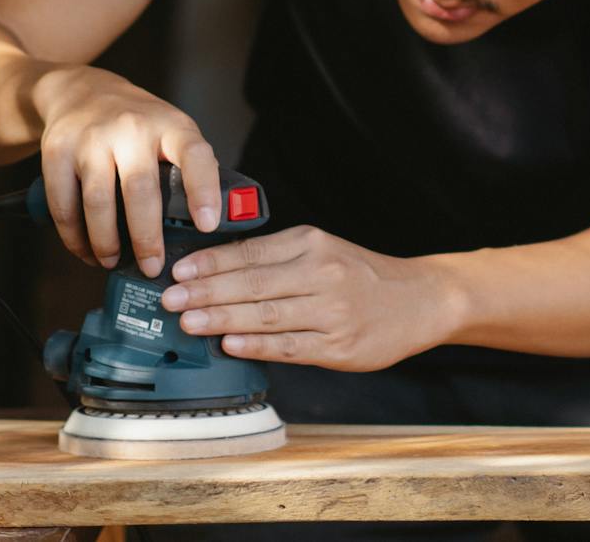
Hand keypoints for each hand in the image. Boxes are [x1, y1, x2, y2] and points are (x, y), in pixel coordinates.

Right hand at [30, 64, 221, 273]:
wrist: (80, 91)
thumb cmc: (137, 123)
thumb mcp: (171, 130)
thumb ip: (189, 168)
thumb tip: (213, 225)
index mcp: (170, 126)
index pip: (195, 155)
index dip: (204, 191)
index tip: (207, 226)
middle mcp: (131, 128)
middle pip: (140, 190)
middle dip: (147, 237)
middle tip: (152, 267)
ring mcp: (91, 138)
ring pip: (98, 202)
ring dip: (106, 242)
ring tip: (113, 262)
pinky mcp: (57, 150)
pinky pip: (63, 204)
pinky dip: (74, 236)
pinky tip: (85, 250)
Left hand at [159, 226, 463, 370]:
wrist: (419, 300)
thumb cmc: (361, 275)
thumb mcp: (323, 249)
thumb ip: (277, 258)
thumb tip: (216, 270)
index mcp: (311, 243)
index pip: (250, 252)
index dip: (210, 263)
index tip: (178, 270)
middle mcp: (321, 273)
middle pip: (253, 283)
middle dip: (205, 292)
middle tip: (170, 299)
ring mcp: (331, 311)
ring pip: (266, 315)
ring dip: (222, 318)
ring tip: (189, 322)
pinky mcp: (339, 346)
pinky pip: (289, 346)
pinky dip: (256, 345)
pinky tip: (230, 344)